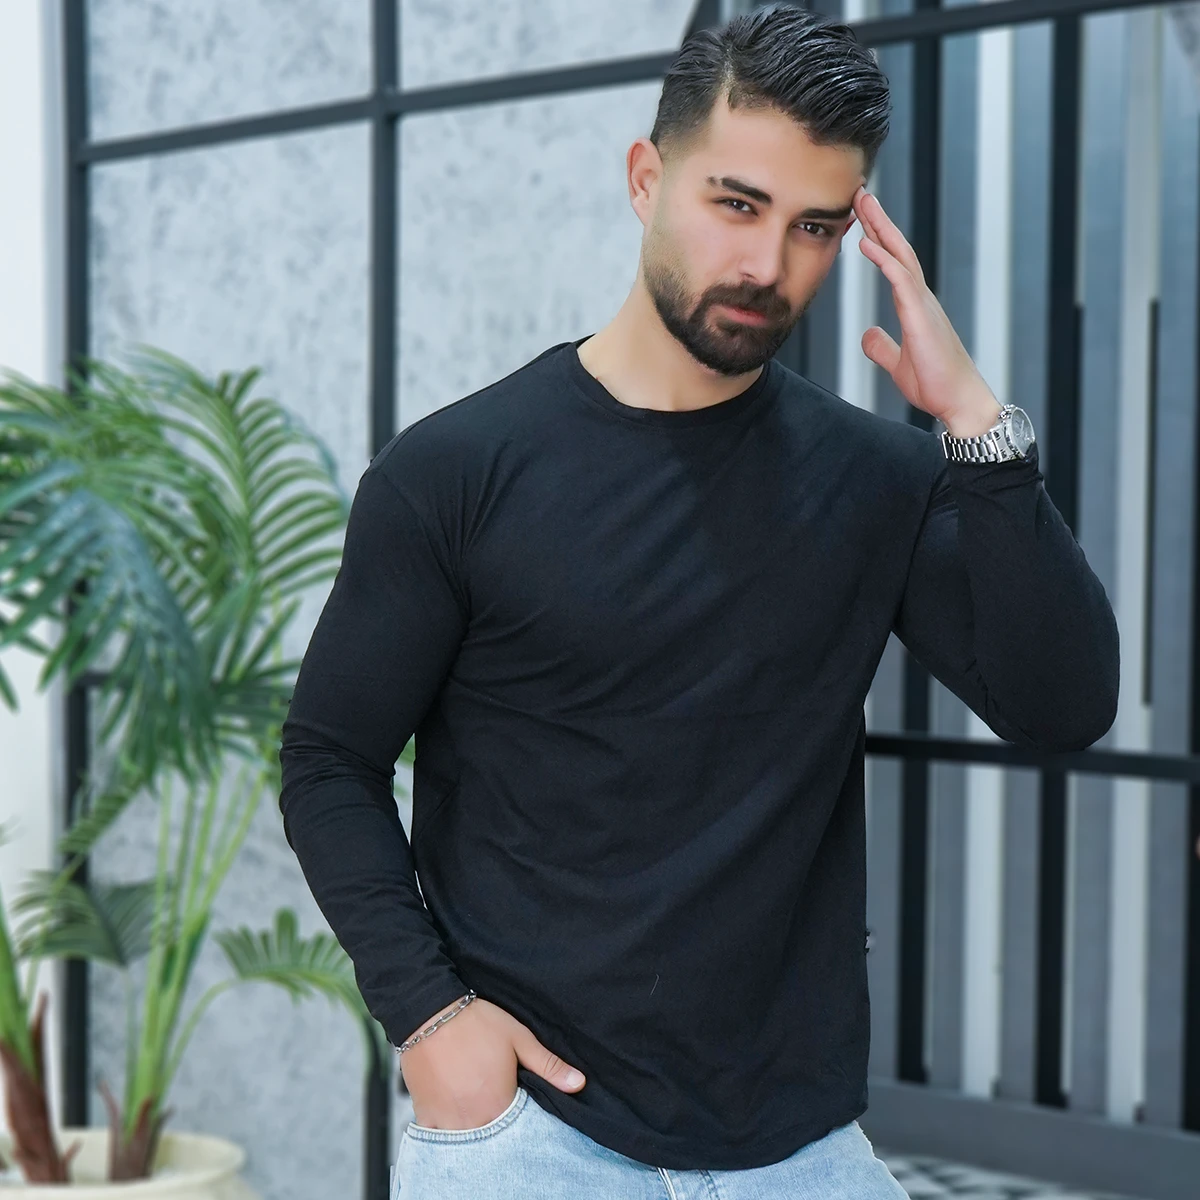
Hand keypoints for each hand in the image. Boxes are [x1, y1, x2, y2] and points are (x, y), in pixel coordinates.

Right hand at [399, 996, 585, 1129]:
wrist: (430, 1011)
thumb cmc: (476, 1022)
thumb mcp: (519, 1039)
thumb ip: (548, 1065)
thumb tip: (578, 1083)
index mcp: (500, 1104)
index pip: (517, 1130)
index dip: (518, 1117)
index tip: (514, 1100)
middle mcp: (474, 1120)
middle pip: (490, 1138)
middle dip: (495, 1124)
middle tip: (491, 1097)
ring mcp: (447, 1121)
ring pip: (464, 1140)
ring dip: (471, 1129)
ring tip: (473, 1102)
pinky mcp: (425, 1115)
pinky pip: (436, 1138)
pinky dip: (445, 1129)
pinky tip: (452, 1109)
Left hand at [854, 185, 1001, 436]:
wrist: (959, 403)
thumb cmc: (935, 384)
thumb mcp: (897, 363)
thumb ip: (882, 347)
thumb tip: (867, 334)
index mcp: (914, 306)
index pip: (894, 262)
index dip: (878, 238)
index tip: (861, 218)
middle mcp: (921, 298)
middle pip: (898, 249)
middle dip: (879, 220)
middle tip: (860, 194)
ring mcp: (924, 304)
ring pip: (901, 255)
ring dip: (881, 228)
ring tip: (862, 204)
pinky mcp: (922, 317)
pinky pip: (901, 280)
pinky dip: (884, 259)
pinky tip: (867, 243)